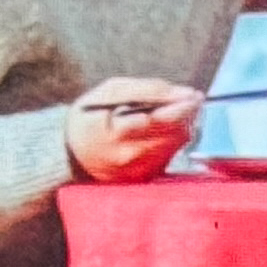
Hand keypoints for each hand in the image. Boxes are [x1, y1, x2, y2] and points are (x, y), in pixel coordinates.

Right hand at [66, 78, 203, 183]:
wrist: (72, 153)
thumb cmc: (91, 116)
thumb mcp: (108, 93)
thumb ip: (144, 90)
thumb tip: (178, 91)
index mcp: (115, 133)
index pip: (159, 119)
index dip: (181, 106)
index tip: (193, 94)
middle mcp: (130, 156)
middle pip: (174, 132)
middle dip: (188, 112)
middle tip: (193, 98)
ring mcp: (139, 170)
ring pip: (177, 142)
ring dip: (185, 123)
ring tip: (182, 108)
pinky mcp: (145, 177)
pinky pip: (172, 152)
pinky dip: (176, 136)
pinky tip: (170, 126)